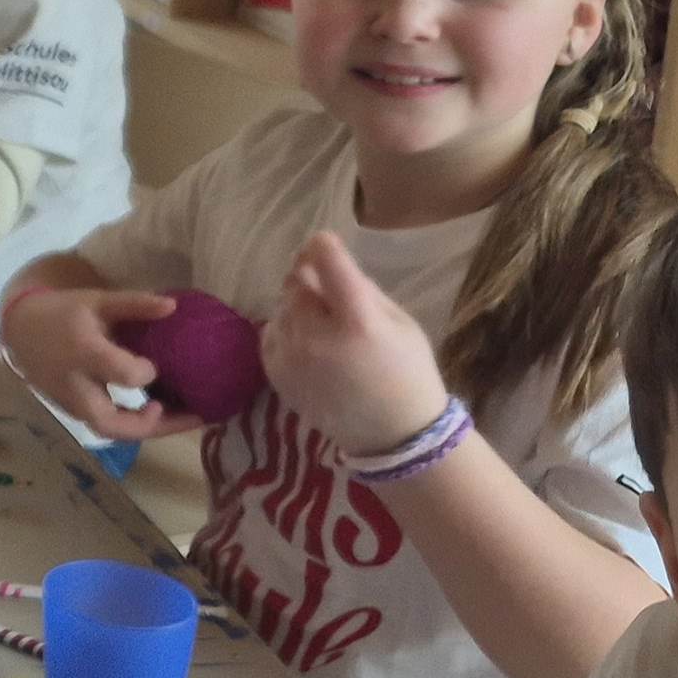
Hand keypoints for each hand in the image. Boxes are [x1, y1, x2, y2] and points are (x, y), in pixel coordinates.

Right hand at [0, 280, 204, 441]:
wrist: (19, 330)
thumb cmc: (61, 312)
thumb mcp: (96, 300)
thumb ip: (134, 304)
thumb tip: (173, 306)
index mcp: (83, 352)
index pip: (123, 375)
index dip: (147, 373)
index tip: (158, 364)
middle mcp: (75, 385)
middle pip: (112, 423)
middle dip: (155, 425)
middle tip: (192, 415)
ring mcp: (70, 403)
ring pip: (110, 430)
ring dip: (148, 430)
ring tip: (182, 419)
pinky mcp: (71, 411)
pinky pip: (105, 425)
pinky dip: (134, 425)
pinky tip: (159, 413)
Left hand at [261, 231, 451, 454]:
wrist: (393, 435)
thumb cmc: (407, 373)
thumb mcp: (400, 323)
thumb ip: (361, 289)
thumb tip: (326, 260)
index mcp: (358, 322)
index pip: (327, 264)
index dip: (323, 246)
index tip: (324, 242)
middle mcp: (317, 338)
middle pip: (297, 284)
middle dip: (309, 277)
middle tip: (326, 286)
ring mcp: (292, 359)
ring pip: (281, 307)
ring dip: (297, 303)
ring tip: (323, 321)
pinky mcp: (276, 376)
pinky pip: (270, 333)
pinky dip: (285, 328)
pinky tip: (308, 340)